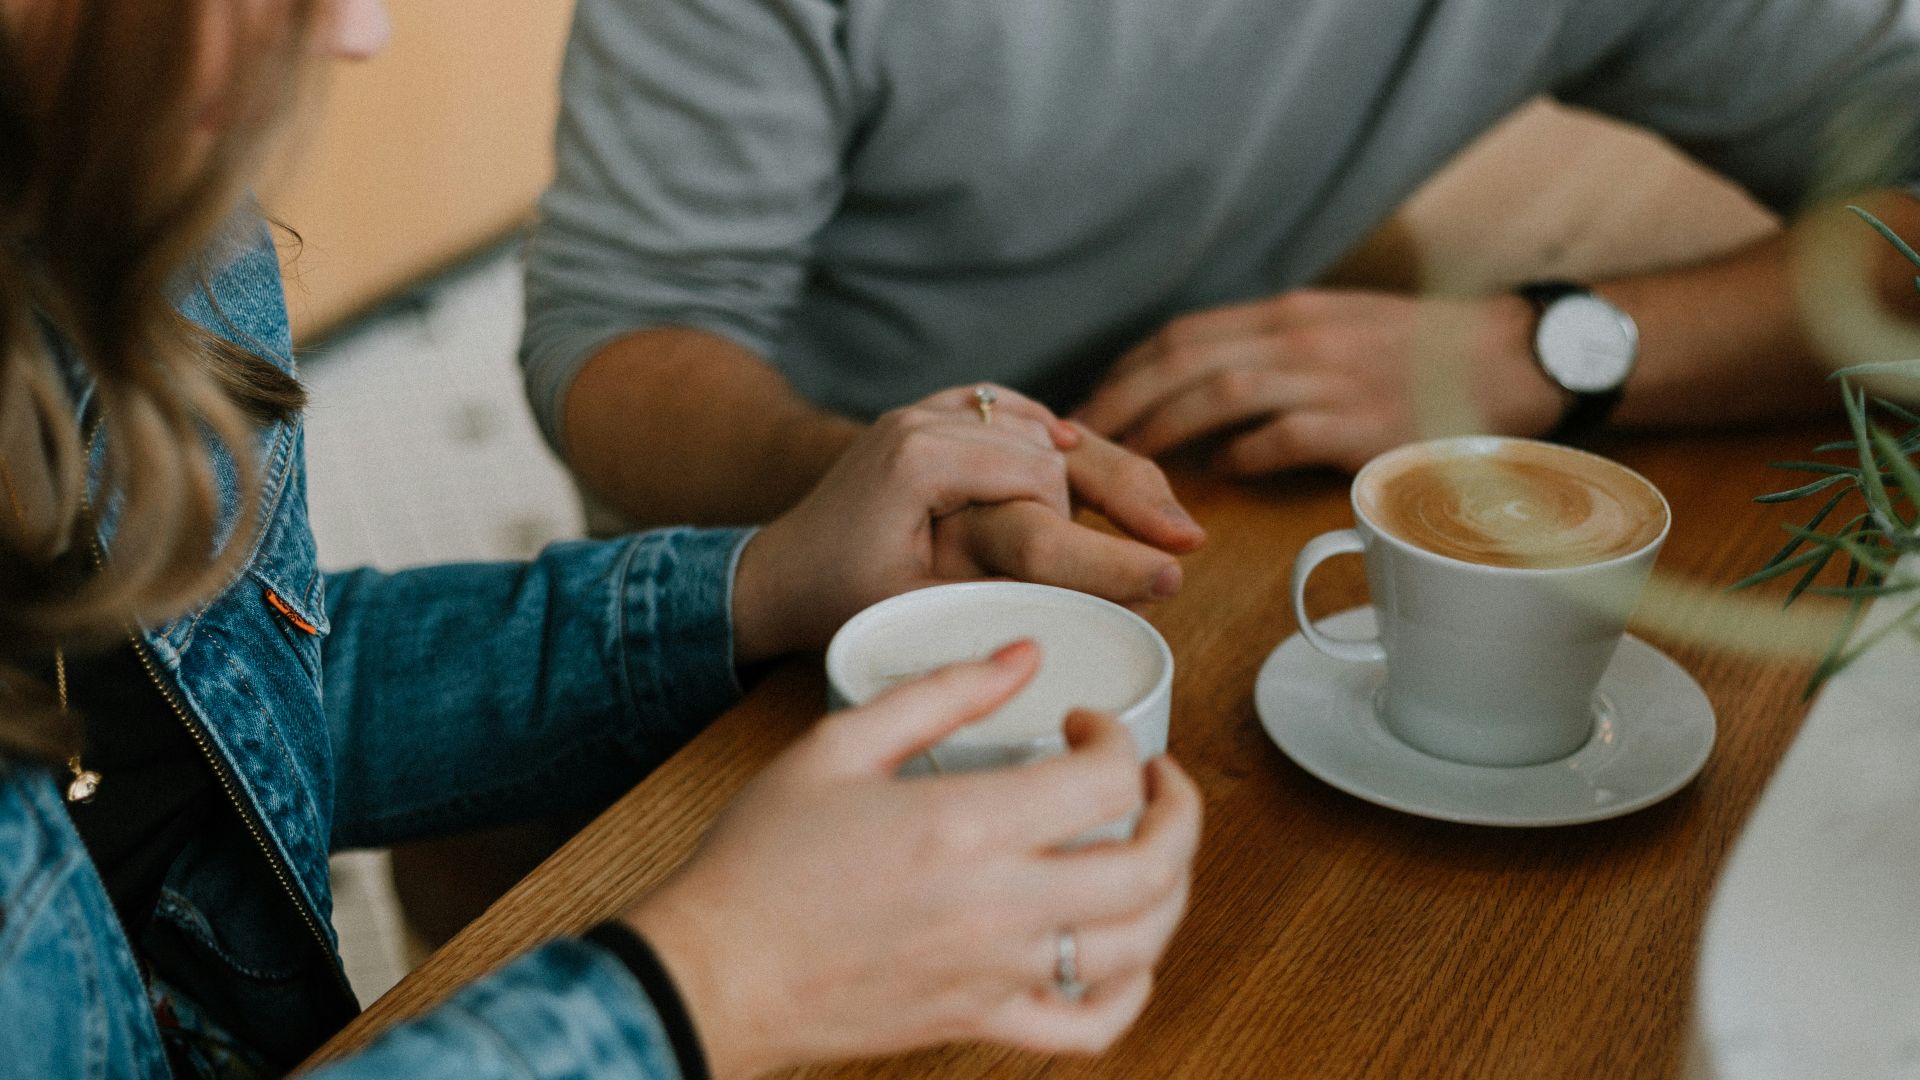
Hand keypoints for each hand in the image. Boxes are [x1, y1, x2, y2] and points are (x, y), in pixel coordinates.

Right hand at [625, 642, 1204, 1078]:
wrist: (714, 970)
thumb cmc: (762, 860)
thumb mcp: (837, 744)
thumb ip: (941, 693)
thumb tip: (1022, 656)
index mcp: (965, 825)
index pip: (1106, 779)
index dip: (1117, 737)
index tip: (1086, 724)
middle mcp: (998, 905)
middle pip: (1154, 866)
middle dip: (1180, 810)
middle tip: (1156, 780)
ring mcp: (998, 972)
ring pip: (1142, 945)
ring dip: (1172, 889)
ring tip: (1153, 851)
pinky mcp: (983, 1021)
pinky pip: (1093, 1026)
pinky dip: (1132, 991)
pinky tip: (1122, 951)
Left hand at [732, 387, 1203, 661]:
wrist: (776, 571)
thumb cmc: (839, 599)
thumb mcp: (921, 604)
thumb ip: (1001, 587)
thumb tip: (1098, 598)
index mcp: (920, 456)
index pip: (1039, 479)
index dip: (1096, 531)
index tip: (1156, 574)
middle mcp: (925, 417)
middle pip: (1052, 443)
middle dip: (1124, 490)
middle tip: (1187, 539)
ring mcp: (927, 410)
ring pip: (1039, 425)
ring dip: (1098, 466)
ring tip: (1162, 515)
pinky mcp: (932, 416)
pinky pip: (1010, 412)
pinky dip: (1053, 434)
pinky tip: (1093, 456)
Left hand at [1075, 289, 1558, 474]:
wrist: (1518, 357)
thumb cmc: (1424, 354)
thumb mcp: (1340, 329)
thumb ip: (1274, 352)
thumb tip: (1203, 391)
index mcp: (1289, 315)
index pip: (1184, 334)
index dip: (1127, 371)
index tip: (1090, 406)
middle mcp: (1301, 337)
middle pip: (1185, 359)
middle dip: (1123, 401)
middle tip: (1081, 444)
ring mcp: (1334, 377)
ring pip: (1221, 392)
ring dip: (1164, 429)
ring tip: (1129, 465)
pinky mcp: (1366, 422)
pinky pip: (1282, 436)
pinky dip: (1241, 455)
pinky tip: (1216, 477)